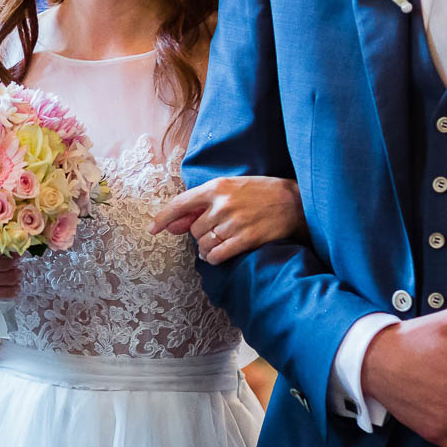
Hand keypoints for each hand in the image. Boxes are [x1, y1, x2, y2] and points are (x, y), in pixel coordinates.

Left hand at [148, 175, 304, 264]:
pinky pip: (218, 255)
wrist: (293, 201)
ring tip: (215, 247)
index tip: (153, 229)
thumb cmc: (259, 193)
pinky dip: (214, 258)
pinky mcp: (246, 238)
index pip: (180, 204)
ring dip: (206, 250)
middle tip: (213, 234)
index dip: (163, 218)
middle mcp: (222, 204)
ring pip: (204, 245)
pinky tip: (219, 255)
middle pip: (194, 230)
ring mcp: (234, 222)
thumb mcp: (230, 190)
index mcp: (216, 188)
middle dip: (199, 236)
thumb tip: (173, 226)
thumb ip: (200, 207)